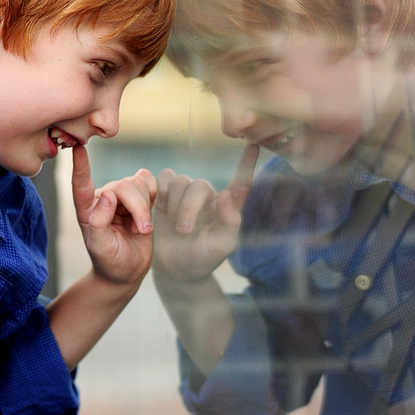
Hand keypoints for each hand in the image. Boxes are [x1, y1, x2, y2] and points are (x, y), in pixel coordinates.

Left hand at [71, 144, 155, 287]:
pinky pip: (148, 180)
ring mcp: (121, 195)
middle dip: (138, 208)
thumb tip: (107, 194)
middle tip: (142, 231)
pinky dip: (153, 193)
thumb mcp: (101, 248)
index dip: (80, 166)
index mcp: (87, 209)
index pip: (81, 184)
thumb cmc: (110, 261)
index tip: (78, 148)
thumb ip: (99, 222)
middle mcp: (102, 198)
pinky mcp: (138, 196)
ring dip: (146, 206)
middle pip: (124, 186)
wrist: (127, 271)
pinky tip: (149, 212)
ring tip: (141, 229)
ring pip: (138, 183)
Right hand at [152, 144, 257, 284]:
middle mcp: (207, 197)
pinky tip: (160, 207)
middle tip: (184, 231)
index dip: (246, 164)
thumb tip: (227, 194)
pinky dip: (160, 190)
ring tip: (175, 226)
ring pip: (179, 181)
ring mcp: (186, 195)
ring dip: (175, 204)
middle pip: (197, 184)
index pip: (239, 183)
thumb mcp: (220, 247)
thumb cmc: (201, 259)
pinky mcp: (165, 196)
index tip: (254, 145)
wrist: (173, 268)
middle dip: (189, 207)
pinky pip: (162, 179)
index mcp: (226, 208)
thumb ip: (230, 222)